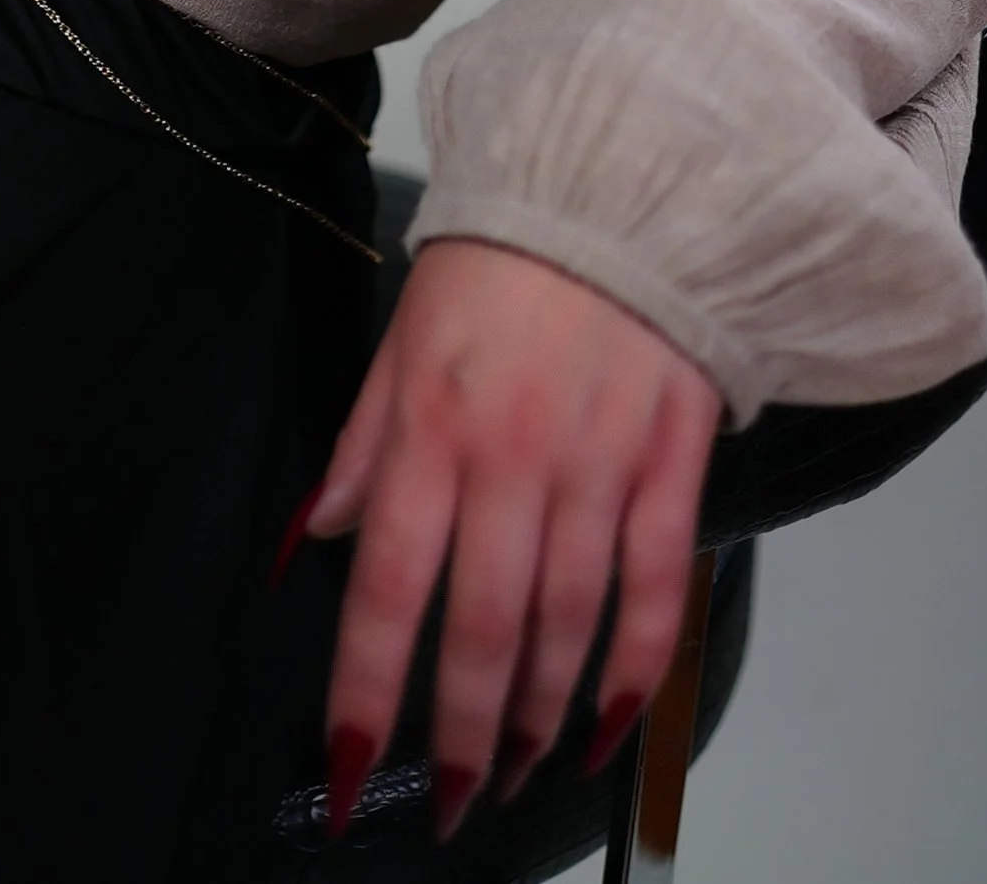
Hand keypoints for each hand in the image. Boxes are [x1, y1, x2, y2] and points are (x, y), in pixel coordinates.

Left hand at [307, 237, 718, 843]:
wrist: (616, 184)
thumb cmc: (497, 262)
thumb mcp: (401, 341)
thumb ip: (363, 447)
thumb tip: (317, 542)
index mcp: (431, 428)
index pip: (388, 589)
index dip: (368, 694)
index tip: (350, 773)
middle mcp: (511, 461)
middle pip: (480, 632)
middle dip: (456, 736)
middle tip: (443, 801)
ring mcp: (597, 468)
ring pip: (565, 628)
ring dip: (533, 717)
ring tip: (507, 772)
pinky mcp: (669, 466)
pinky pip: (656, 591)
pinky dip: (635, 671)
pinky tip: (606, 724)